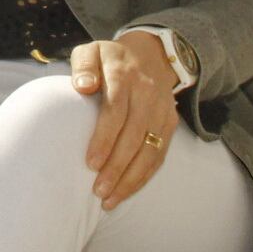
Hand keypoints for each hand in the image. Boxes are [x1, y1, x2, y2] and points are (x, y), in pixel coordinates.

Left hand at [69, 33, 182, 209]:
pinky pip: (159, 154)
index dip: (105, 138)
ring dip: (131, 178)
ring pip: (151, 150)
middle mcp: (147, 94)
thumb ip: (83, 66)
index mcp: (124, 75)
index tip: (90, 163)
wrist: (151, 54)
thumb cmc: (110, 59)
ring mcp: (162, 110)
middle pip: (135, 135)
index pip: (116, 110)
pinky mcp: (170, 123)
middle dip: (117, 167)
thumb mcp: (92, 51)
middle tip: (98, 190)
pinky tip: (127, 192)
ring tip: (110, 200)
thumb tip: (82, 86)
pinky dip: (144, 176)